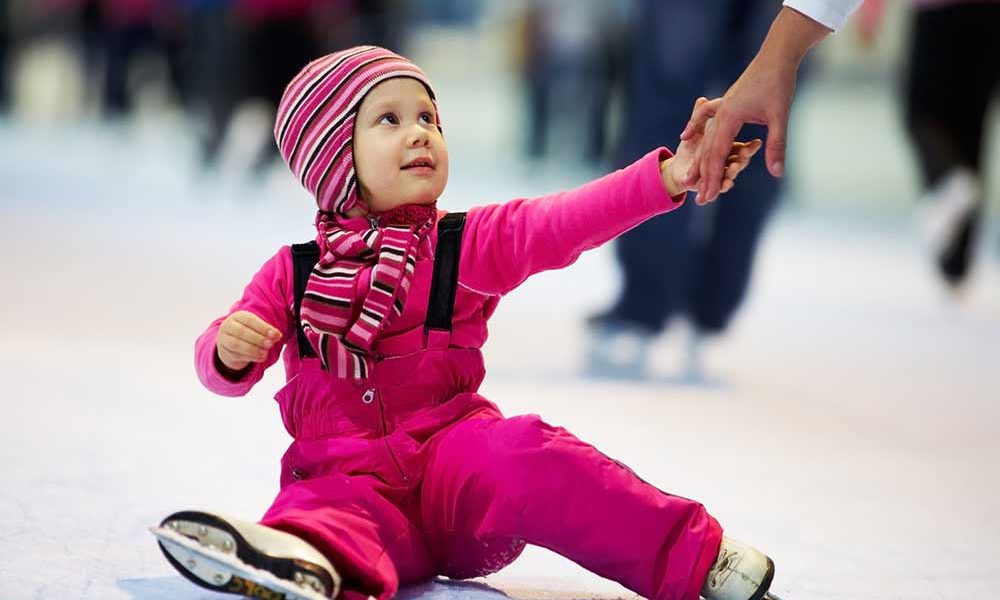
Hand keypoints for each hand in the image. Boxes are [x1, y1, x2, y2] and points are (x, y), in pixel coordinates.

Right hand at [216, 311, 281, 371]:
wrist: (230, 344)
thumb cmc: (249, 332)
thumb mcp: (257, 328)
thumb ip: (268, 331)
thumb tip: (277, 335)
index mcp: (238, 316)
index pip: (250, 320)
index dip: (263, 327)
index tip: (276, 334)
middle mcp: (228, 326)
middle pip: (241, 332)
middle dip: (258, 338)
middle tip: (270, 344)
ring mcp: (224, 339)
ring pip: (236, 344)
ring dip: (253, 349)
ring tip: (265, 353)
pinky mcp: (224, 352)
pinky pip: (235, 355)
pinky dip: (250, 357)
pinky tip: (260, 358)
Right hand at [678, 7, 829, 203]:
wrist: (776, 56)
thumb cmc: (778, 83)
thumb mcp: (779, 116)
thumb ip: (776, 145)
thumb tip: (777, 173)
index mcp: (728, 118)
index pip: (717, 155)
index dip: (712, 178)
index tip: (708, 198)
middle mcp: (720, 115)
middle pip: (707, 151)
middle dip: (703, 177)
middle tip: (700, 200)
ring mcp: (720, 109)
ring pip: (705, 139)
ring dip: (700, 161)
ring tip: (692, 180)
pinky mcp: (725, 104)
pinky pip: (705, 121)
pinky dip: (695, 130)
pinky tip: (685, 138)